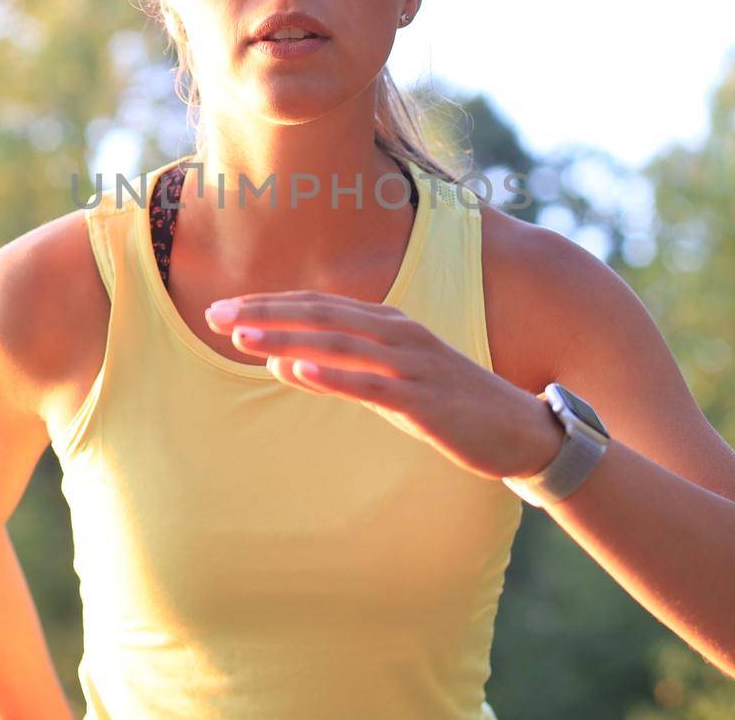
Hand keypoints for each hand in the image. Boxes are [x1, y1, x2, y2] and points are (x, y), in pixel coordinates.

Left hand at [205, 290, 563, 480]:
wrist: (520, 430)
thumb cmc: (447, 405)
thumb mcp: (386, 387)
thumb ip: (336, 373)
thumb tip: (281, 365)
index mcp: (386, 323)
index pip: (316, 305)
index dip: (267, 304)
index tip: (220, 309)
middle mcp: (397, 333)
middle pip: (319, 315)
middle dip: (264, 313)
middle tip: (214, 314)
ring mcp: (411, 364)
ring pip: (337, 343)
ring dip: (286, 337)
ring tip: (241, 337)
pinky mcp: (423, 398)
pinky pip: (370, 384)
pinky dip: (331, 375)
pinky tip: (296, 370)